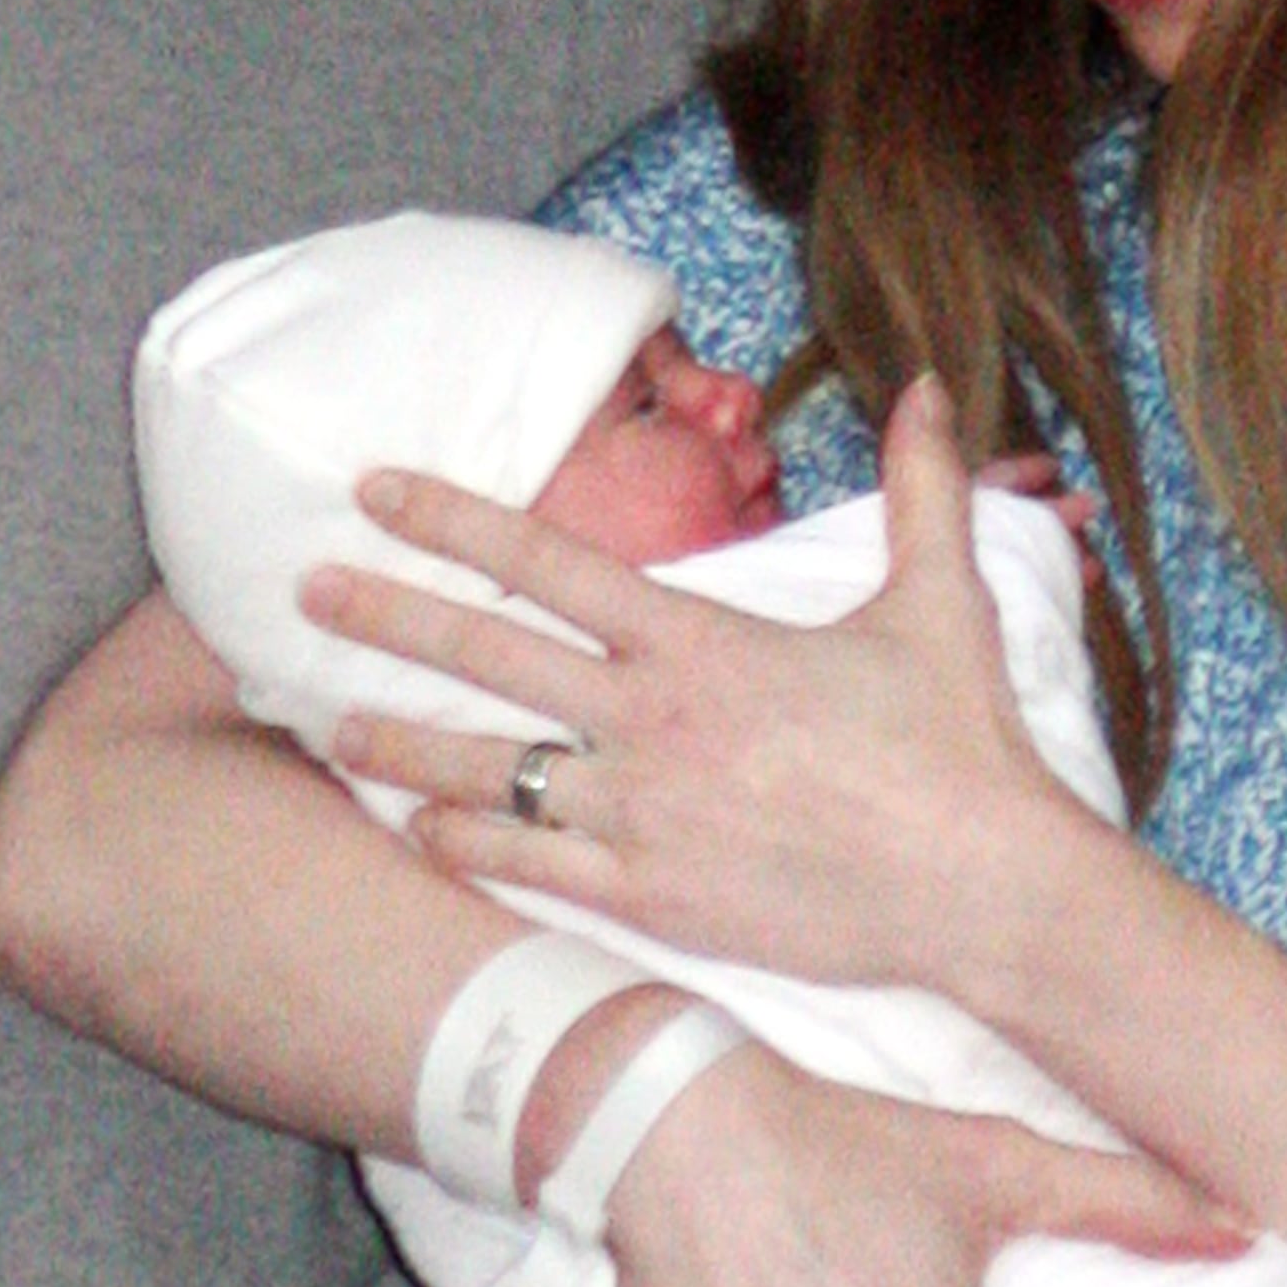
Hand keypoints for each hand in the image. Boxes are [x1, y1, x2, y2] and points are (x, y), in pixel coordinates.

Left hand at [318, 376, 1092, 1002]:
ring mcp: (644, 815)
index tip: (377, 493)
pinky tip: (416, 832)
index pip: (547, 564)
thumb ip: (920, 490)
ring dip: (398, 746)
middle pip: (487, 658)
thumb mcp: (940, 600)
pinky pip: (533, 869)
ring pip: (488, 772)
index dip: (452, 522)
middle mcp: (652, 722)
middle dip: (387, 620)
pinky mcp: (655, 899)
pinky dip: (467, 847)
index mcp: (700, 642)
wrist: (983, 886)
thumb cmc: (959, 745)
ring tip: (326, 727)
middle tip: (304, 595)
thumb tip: (930, 387)